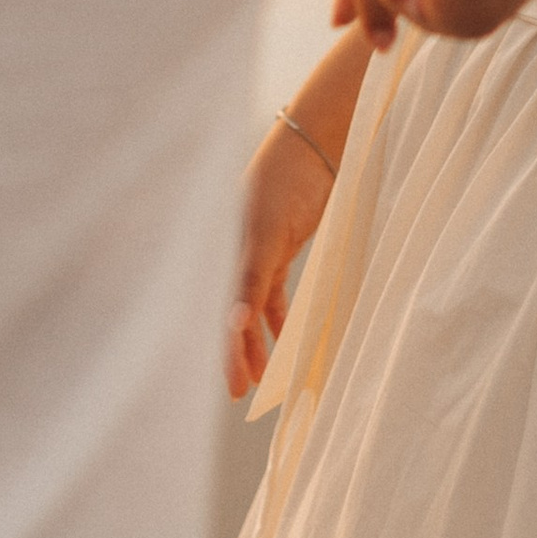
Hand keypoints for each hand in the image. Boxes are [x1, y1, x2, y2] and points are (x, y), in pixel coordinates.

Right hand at [226, 112, 337, 401]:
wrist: (315, 143)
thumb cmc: (288, 180)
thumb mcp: (269, 231)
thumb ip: (252, 278)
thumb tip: (235, 324)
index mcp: (227, 249)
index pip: (221, 311)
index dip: (226, 349)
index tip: (233, 387)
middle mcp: (237, 253)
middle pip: (233, 314)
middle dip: (236, 353)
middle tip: (241, 394)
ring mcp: (259, 250)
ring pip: (254, 308)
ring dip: (258, 341)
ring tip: (264, 378)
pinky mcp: (281, 246)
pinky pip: (274, 292)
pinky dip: (279, 318)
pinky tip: (286, 342)